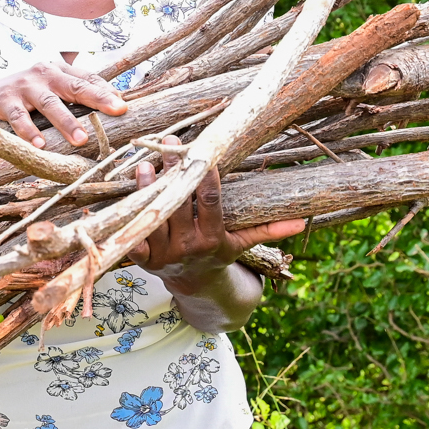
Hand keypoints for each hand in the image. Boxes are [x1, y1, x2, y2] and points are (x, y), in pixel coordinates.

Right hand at [0, 60, 127, 149]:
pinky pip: (18, 118)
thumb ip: (72, 95)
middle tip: (118, 110)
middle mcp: (43, 73)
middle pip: (74, 86)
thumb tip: (110, 107)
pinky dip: (28, 131)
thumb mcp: (48, 90)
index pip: (87, 78)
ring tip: (82, 139)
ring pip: (49, 103)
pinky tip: (39, 145)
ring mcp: (23, 86)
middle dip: (98, 98)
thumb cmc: (21, 96)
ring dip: (66, 121)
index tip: (124, 105)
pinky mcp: (4, 100)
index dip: (106, 90)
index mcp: (57, 69)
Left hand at [128, 142, 305, 295]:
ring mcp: (162, 253)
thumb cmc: (220, 254)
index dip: (207, 179)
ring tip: (147, 162)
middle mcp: (186, 247)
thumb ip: (269, 230)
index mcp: (212, 239)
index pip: (209, 204)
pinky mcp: (142, 258)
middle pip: (178, 205)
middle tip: (173, 143)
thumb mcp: (244, 243)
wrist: (193, 284)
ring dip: (147, 189)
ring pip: (152, 216)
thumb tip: (302, 222)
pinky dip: (126, 215)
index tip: (205, 153)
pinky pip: (131, 236)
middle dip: (175, 172)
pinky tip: (128, 189)